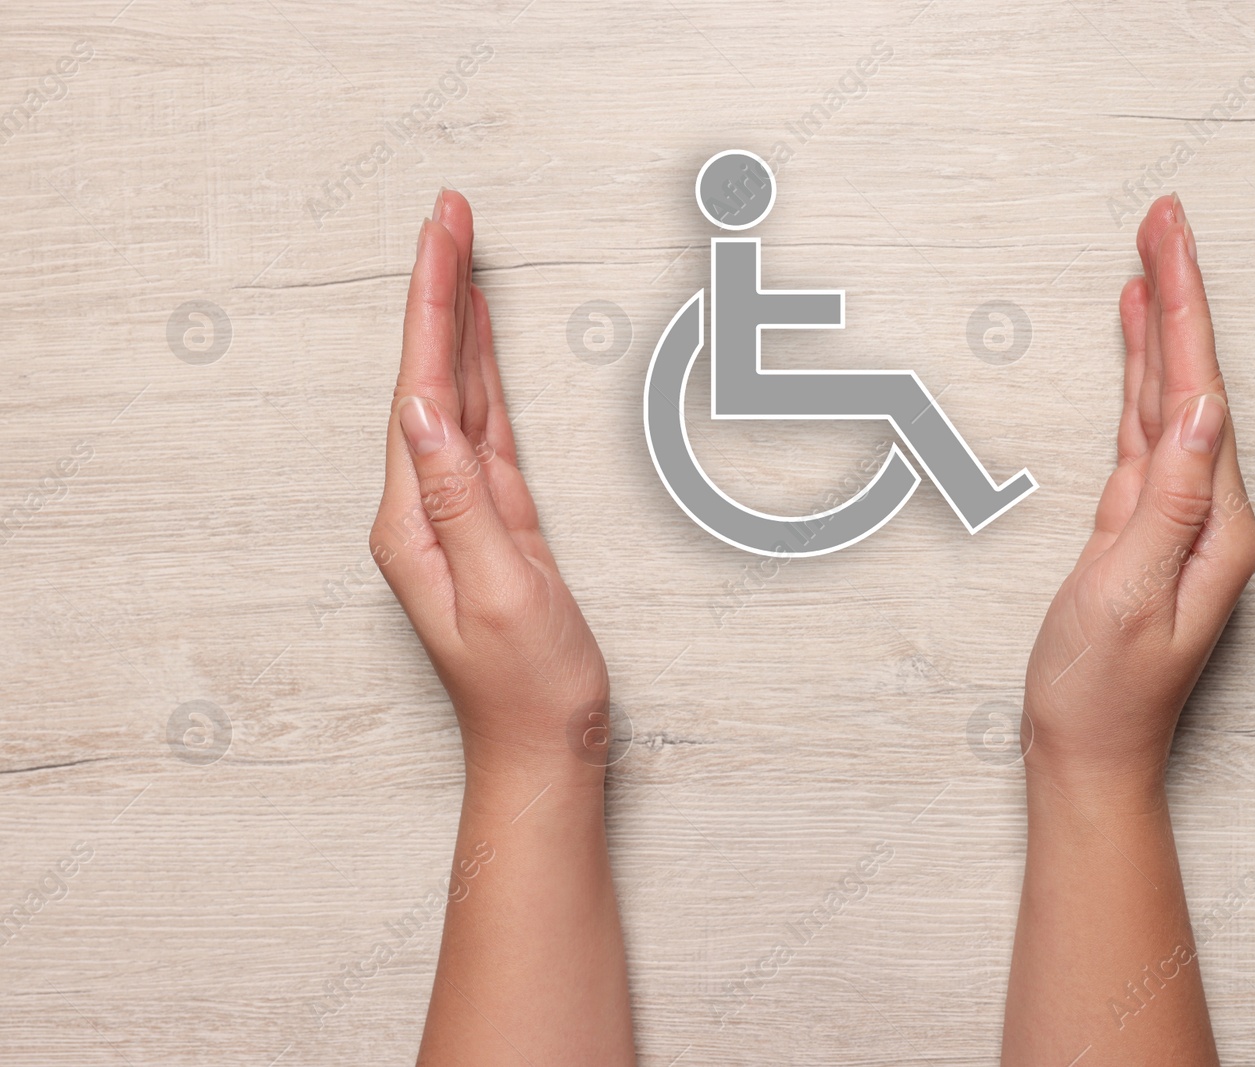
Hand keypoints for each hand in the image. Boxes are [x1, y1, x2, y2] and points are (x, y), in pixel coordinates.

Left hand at [370, 190, 608, 779]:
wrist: (543, 747)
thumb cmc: (528, 687)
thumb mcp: (501, 592)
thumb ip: (462, 499)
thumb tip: (424, 410)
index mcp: (416, 518)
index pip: (420, 388)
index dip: (433, 305)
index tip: (442, 234)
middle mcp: (424, 506)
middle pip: (429, 376)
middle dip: (440, 290)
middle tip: (450, 213)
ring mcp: (457, 511)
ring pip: (455, 394)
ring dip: (458, 322)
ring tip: (462, 255)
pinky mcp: (493, 520)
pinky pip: (483, 427)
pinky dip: (483, 374)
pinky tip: (481, 345)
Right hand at [1023, 194, 1254, 804]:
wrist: (1087, 754)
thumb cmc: (1101, 692)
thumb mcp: (1128, 595)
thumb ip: (1164, 502)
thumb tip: (1194, 412)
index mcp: (1213, 523)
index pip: (1199, 393)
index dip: (1184, 310)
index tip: (1169, 240)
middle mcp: (1205, 512)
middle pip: (1190, 382)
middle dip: (1177, 297)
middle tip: (1162, 220)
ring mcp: (1172, 517)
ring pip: (1166, 400)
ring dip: (1160, 329)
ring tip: (1150, 263)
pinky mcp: (1138, 526)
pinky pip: (1142, 433)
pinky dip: (1137, 381)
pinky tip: (1137, 350)